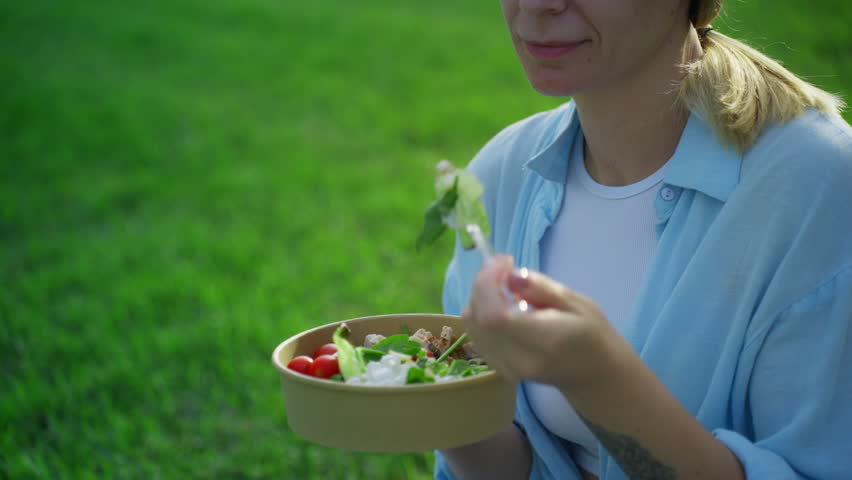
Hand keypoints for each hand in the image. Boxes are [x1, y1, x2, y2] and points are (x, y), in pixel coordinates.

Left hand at [462, 256, 620, 388]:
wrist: (594, 374)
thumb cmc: (592, 334)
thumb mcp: (578, 303)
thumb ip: (541, 289)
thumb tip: (510, 275)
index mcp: (543, 341)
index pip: (494, 316)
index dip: (488, 283)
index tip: (505, 262)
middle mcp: (519, 359)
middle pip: (477, 317)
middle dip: (483, 284)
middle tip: (505, 268)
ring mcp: (506, 367)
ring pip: (472, 324)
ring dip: (481, 296)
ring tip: (506, 286)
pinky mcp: (498, 367)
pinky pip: (476, 333)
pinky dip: (482, 311)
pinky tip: (504, 305)